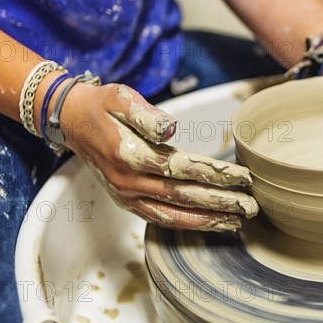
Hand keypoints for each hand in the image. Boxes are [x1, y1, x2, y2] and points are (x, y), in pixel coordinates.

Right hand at [60, 83, 258, 230]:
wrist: (72, 121)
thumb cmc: (102, 106)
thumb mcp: (121, 98)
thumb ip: (146, 115)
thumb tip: (170, 129)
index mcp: (130, 155)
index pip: (182, 168)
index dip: (214, 174)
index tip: (242, 176)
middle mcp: (128, 182)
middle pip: (183, 197)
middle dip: (220, 203)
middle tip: (250, 207)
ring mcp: (126, 195)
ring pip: (172, 215)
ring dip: (206, 221)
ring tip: (235, 222)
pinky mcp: (126, 201)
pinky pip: (159, 218)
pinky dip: (185, 224)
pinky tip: (206, 224)